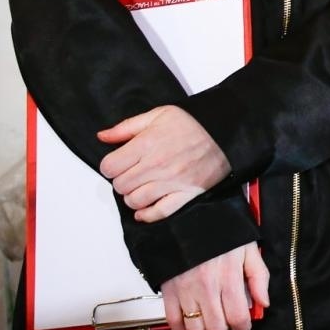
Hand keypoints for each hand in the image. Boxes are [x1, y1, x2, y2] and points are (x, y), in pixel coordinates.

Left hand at [98, 105, 230, 221]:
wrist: (226, 132)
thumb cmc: (194, 123)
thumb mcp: (159, 114)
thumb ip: (127, 127)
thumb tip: (103, 136)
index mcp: (147, 144)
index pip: (110, 167)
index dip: (110, 165)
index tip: (116, 163)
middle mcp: (157, 165)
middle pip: (120, 185)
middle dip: (121, 180)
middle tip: (130, 173)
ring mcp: (172, 182)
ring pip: (135, 201)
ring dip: (133, 196)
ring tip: (140, 187)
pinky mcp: (186, 194)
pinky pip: (159, 212)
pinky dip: (147, 214)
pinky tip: (143, 209)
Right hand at [162, 241, 269, 329]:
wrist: (189, 217)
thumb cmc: (220, 232)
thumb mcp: (248, 249)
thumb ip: (259, 277)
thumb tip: (263, 303)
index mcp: (229, 277)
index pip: (238, 319)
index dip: (243, 327)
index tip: (243, 323)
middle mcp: (207, 287)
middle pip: (216, 328)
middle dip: (225, 328)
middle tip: (226, 320)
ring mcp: (186, 290)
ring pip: (195, 329)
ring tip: (209, 320)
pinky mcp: (169, 290)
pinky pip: (173, 322)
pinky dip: (182, 329)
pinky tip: (190, 322)